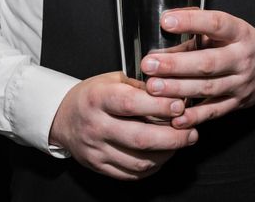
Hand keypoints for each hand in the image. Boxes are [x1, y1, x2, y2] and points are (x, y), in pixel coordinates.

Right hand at [49, 72, 198, 180]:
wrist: (62, 117)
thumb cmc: (92, 95)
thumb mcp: (111, 79)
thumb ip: (140, 85)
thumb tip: (172, 92)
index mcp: (97, 99)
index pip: (130, 104)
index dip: (159, 107)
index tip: (180, 106)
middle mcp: (95, 126)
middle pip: (140, 138)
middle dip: (173, 137)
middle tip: (191, 132)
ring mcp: (96, 150)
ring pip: (139, 162)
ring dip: (167, 154)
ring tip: (181, 143)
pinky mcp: (99, 166)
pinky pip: (131, 174)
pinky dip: (153, 166)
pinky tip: (163, 154)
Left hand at [141, 9, 254, 128]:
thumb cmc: (238, 43)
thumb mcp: (224, 29)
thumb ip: (196, 28)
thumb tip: (164, 28)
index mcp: (240, 33)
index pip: (216, 24)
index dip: (191, 22)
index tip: (165, 21)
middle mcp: (243, 58)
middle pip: (208, 62)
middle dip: (176, 64)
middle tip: (149, 64)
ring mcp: (241, 83)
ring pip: (208, 88)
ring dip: (178, 89)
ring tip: (153, 87)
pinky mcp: (237, 104)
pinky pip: (213, 112)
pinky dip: (193, 116)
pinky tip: (174, 117)